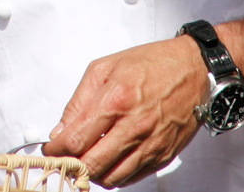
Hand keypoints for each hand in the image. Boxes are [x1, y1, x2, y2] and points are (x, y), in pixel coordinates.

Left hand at [41, 37, 204, 186]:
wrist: (193, 69)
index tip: (50, 149)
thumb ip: (78, 102)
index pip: (76, 140)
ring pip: (112, 177)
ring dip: (93, 174)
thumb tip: (60, 131)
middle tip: (64, 160)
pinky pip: (133, 178)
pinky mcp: (163, 155)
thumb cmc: (149, 64)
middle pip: (92, 164)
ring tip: (85, 162)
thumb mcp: (103, 68)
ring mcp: (150, 144)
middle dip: (71, 165)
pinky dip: (115, 176)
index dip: (57, 150)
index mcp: (115, 100)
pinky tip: (108, 162)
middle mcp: (133, 127)